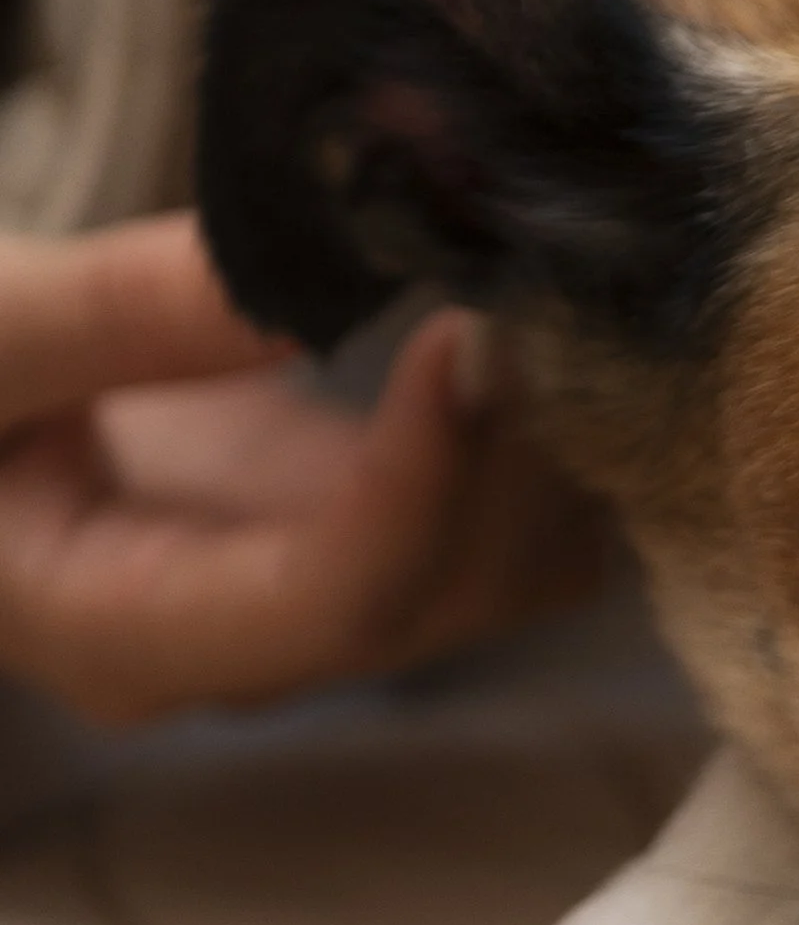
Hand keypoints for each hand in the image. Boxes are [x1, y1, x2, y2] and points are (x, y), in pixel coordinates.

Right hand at [0, 217, 604, 726]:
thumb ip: (120, 316)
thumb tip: (297, 283)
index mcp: (123, 633)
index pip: (334, 601)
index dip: (426, 480)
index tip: (465, 330)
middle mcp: (247, 650)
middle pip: (447, 595)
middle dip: (511, 449)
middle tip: (532, 274)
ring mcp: (317, 599)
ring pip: (513, 571)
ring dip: (553, 440)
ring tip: (544, 278)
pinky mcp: (365, 529)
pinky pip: (516, 517)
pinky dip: (550, 426)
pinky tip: (540, 311)